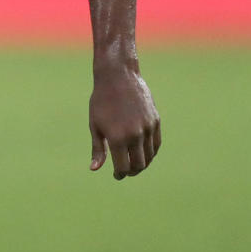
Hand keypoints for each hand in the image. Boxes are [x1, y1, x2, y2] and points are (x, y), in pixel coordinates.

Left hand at [89, 63, 159, 179]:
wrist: (118, 77)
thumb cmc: (101, 101)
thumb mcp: (95, 125)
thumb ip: (98, 149)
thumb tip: (94, 169)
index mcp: (118, 138)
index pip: (123, 167)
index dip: (120, 174)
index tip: (116, 175)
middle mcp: (135, 135)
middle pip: (139, 165)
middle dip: (132, 172)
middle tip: (125, 172)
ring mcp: (148, 128)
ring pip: (150, 156)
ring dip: (142, 163)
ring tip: (134, 163)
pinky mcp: (156, 121)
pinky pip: (156, 144)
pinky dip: (151, 152)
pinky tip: (143, 153)